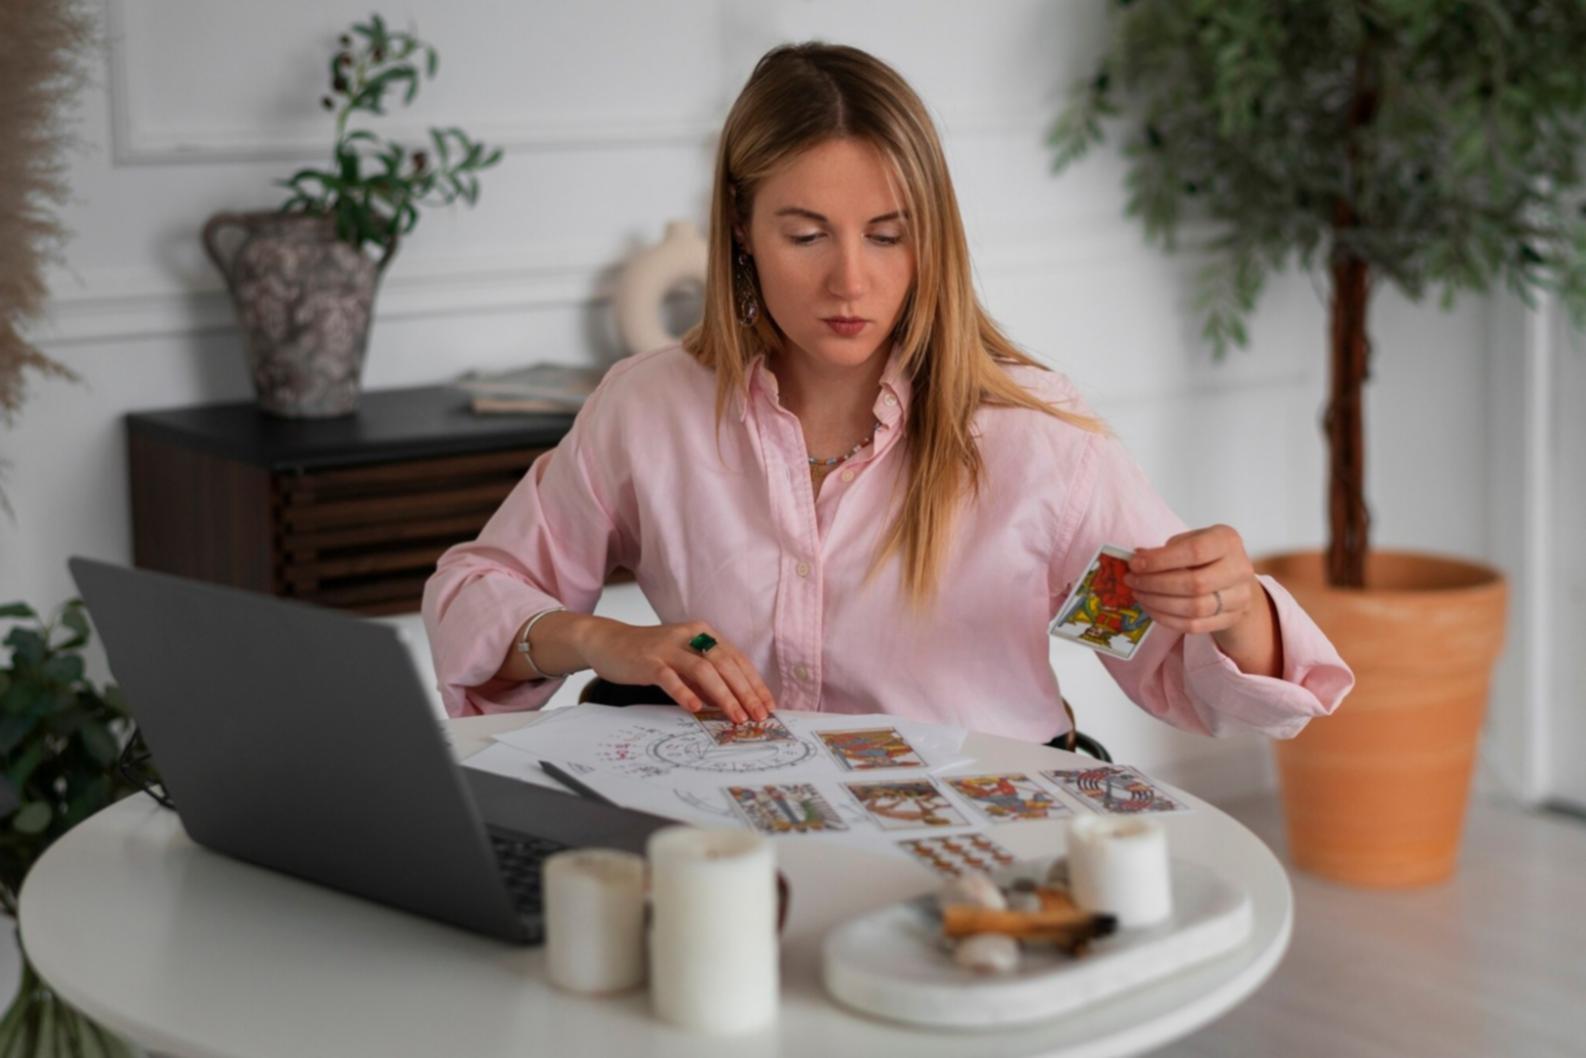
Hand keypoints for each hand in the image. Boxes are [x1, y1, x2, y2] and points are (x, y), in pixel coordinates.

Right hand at [579, 618, 775, 724]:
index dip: (755, 683)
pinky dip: (684, 691)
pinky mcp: (647, 660)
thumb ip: (706, 680)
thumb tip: (732, 704)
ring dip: (723, 695)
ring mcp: (668, 647)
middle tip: (758, 716)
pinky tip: (695, 707)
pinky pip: (669, 676)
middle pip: (726, 664)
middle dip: (746, 692)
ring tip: (736, 716)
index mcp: (703, 634)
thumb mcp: (685, 664)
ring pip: (703, 669)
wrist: (608, 642)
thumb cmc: (652, 656)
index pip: (737, 659)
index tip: (768, 706)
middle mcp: (689, 636)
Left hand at [1123, 524, 1259, 635]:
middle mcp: (1239, 569)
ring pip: (1195, 608)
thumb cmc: (1207, 555)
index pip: (1194, 552)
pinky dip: (1167, 619)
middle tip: (1132, 581)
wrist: (1234, 579)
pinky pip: (1195, 626)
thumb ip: (1166, 549)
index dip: (1160, 560)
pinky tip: (1151, 608)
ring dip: (1158, 603)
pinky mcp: (1231, 618)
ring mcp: (1239, 597)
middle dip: (1155, 584)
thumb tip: (1136, 559)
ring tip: (1138, 594)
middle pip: (1195, 583)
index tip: (1135, 564)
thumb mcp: (1191, 540)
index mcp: (1227, 541)